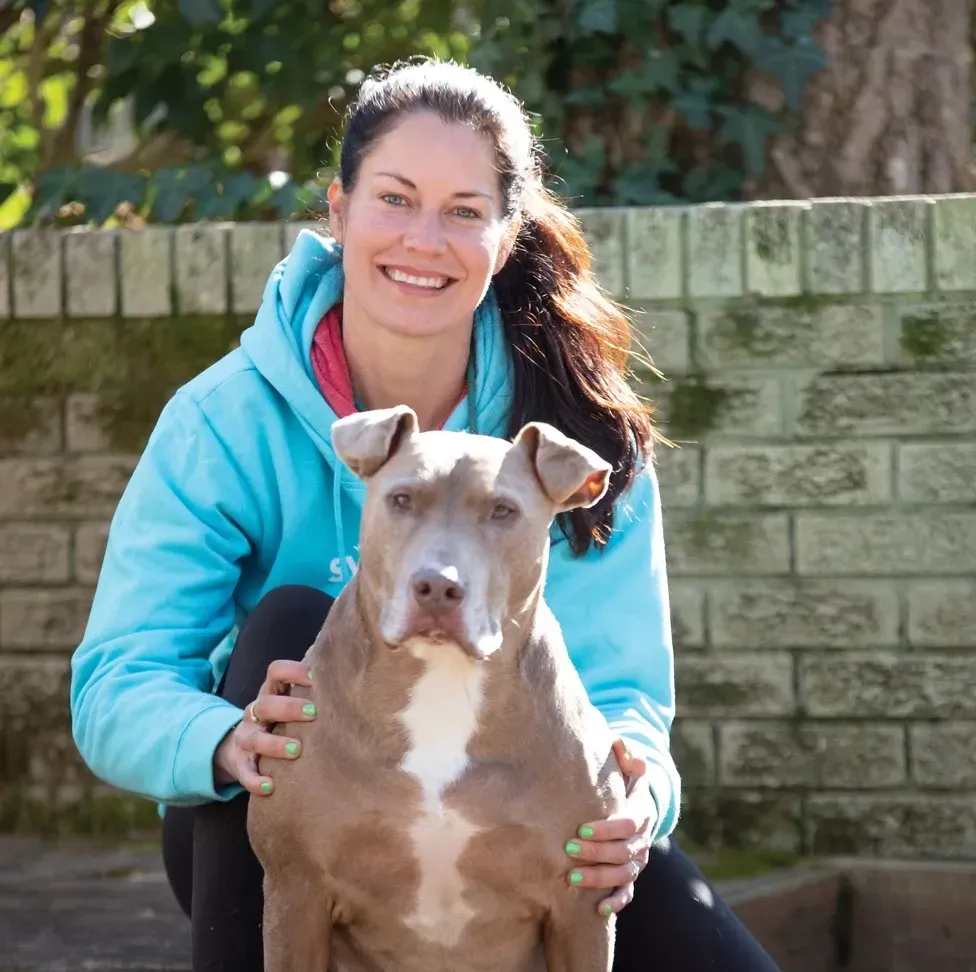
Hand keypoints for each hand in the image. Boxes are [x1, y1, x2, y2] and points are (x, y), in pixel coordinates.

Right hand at [213, 659, 314, 795]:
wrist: (242, 748)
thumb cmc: (280, 721)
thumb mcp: (290, 702)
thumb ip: (312, 692)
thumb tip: (350, 679)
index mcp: (271, 692)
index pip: (276, 672)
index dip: (294, 671)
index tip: (317, 677)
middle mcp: (255, 712)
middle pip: (266, 704)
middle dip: (289, 707)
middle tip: (313, 713)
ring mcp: (246, 737)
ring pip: (254, 738)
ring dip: (274, 744)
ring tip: (297, 750)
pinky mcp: (240, 762)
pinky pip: (244, 771)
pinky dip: (254, 779)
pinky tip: (269, 786)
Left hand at [563, 739, 655, 915]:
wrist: (637, 804)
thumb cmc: (624, 782)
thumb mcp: (629, 765)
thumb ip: (626, 754)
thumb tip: (618, 742)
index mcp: (641, 811)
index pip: (627, 823)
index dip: (606, 828)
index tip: (581, 828)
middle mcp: (642, 838)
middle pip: (623, 851)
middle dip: (595, 852)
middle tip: (567, 849)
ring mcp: (638, 859)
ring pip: (624, 874)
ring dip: (599, 878)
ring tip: (572, 879)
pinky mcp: (631, 874)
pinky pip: (628, 892)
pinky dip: (616, 901)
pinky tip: (598, 909)